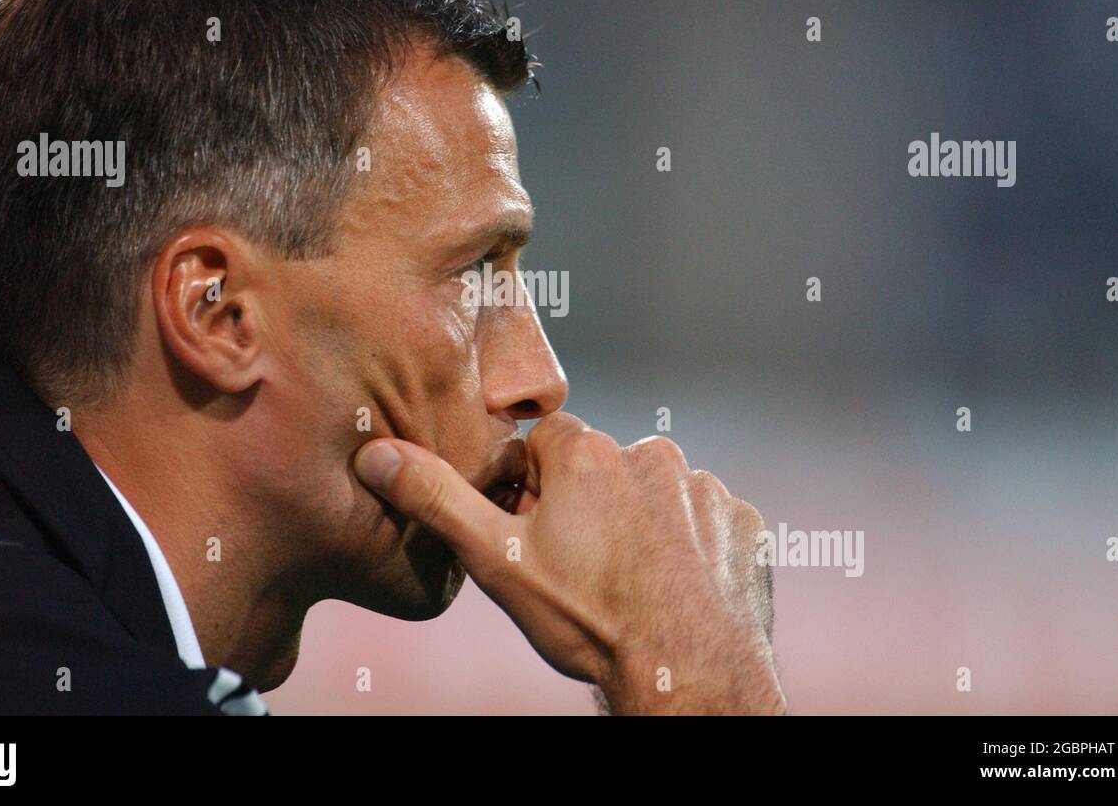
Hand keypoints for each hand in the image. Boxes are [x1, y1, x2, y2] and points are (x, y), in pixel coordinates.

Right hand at [353, 411, 785, 713]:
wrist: (686, 672)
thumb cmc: (588, 618)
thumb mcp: (497, 561)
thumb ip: (436, 499)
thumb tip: (377, 455)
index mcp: (586, 452)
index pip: (542, 445)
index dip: (530, 490)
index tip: (535, 534)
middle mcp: (650, 454)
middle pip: (599, 467)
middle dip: (586, 505)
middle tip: (579, 567)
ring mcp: (703, 487)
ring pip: (653, 493)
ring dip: (639, 523)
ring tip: (628, 582)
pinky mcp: (741, 520)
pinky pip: (704, 519)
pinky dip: (688, 544)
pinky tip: (673, 584)